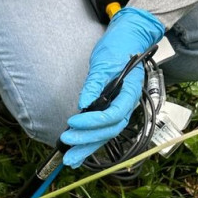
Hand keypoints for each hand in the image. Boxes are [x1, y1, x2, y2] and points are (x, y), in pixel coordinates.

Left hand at [61, 8, 164, 167]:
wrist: (127, 40)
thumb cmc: (117, 48)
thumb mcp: (103, 63)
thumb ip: (94, 84)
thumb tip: (84, 104)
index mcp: (129, 93)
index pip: (113, 115)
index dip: (93, 122)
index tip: (73, 121)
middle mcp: (127, 105)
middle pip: (109, 130)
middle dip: (88, 141)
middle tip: (67, 145)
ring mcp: (120, 108)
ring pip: (106, 133)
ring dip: (87, 146)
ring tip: (70, 158)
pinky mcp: (111, 108)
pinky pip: (102, 128)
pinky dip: (90, 139)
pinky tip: (78, 149)